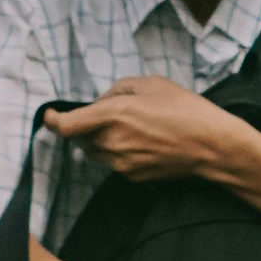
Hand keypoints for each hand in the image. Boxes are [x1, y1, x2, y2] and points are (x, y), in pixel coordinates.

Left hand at [46, 79, 246, 189]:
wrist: (211, 146)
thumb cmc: (184, 109)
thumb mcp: (151, 84)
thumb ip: (118, 90)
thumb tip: (102, 102)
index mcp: (113, 114)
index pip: (67, 126)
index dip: (53, 121)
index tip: (49, 116)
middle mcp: (111, 142)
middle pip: (81, 139)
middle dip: (88, 127)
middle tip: (113, 115)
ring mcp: (121, 164)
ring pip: (96, 152)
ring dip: (102, 140)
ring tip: (131, 128)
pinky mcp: (132, 177)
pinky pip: (114, 163)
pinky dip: (119, 152)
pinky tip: (144, 143)